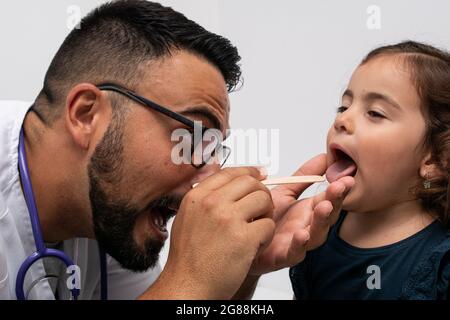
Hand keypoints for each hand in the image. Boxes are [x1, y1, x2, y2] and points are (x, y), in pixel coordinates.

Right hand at [153, 167, 274, 298]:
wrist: (187, 286)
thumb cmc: (188, 258)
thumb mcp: (187, 218)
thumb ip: (205, 199)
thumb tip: (226, 182)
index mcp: (197, 196)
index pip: (230, 172)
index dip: (249, 171)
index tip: (259, 173)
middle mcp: (211, 203)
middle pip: (250, 182)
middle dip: (262, 193)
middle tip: (261, 208)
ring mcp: (227, 219)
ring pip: (264, 199)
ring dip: (266, 214)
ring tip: (257, 228)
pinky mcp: (243, 238)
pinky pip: (268, 225)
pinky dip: (266, 236)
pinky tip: (255, 245)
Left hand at [249, 154, 353, 274]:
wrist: (244, 239)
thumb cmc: (266, 219)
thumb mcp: (285, 192)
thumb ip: (304, 176)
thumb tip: (324, 157)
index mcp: (309, 211)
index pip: (329, 198)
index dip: (339, 188)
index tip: (347, 177)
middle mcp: (307, 227)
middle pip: (327, 216)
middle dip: (335, 201)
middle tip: (339, 187)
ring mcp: (296, 243)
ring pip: (316, 235)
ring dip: (321, 221)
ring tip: (323, 207)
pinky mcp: (282, 257)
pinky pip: (294, 253)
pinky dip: (299, 245)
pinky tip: (301, 234)